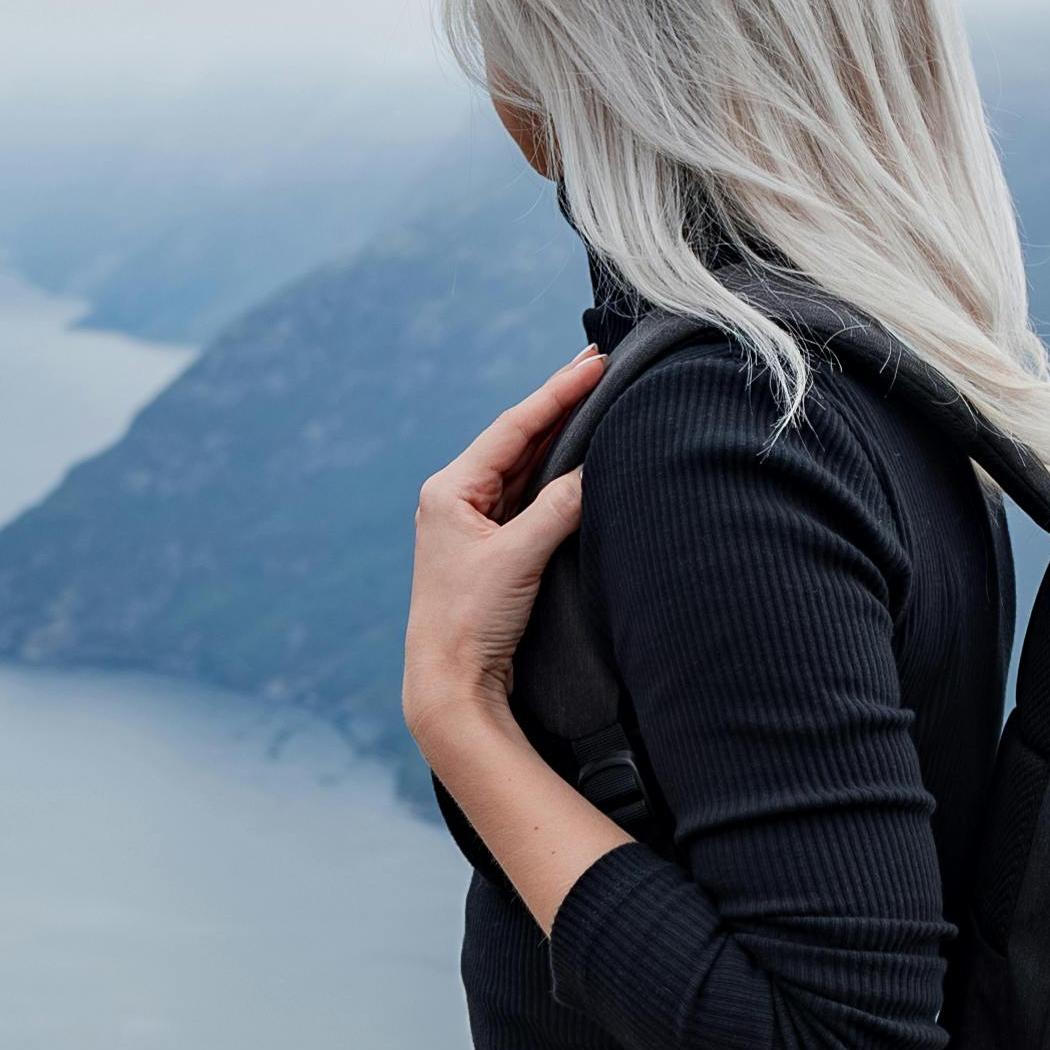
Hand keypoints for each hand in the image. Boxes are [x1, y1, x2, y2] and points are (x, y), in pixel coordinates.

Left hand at [401, 348, 604, 761]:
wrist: (451, 685)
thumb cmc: (470, 623)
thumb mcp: (518, 558)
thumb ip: (558, 508)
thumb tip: (593, 470)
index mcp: (450, 490)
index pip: (513, 428)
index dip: (556, 393)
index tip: (592, 364)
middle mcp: (456, 500)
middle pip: (518, 442)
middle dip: (559, 407)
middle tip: (599, 368)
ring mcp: (473, 525)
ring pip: (524, 469)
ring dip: (559, 439)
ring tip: (596, 400)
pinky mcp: (491, 551)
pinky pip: (528, 500)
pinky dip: (555, 478)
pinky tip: (579, 459)